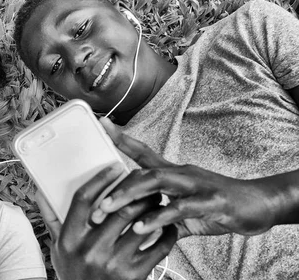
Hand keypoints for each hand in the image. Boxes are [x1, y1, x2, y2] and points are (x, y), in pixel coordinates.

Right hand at [37, 166, 176, 279]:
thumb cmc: (74, 273)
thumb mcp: (58, 248)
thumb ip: (52, 219)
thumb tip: (41, 191)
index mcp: (70, 239)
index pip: (83, 200)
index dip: (100, 180)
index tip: (115, 168)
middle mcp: (90, 250)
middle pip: (117, 209)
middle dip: (136, 193)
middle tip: (146, 185)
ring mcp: (113, 264)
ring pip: (140, 224)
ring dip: (153, 209)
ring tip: (158, 201)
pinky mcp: (134, 276)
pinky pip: (158, 247)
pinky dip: (167, 233)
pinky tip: (168, 226)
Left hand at [97, 117, 279, 237]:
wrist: (259, 206)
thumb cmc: (220, 205)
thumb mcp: (186, 211)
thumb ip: (163, 217)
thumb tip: (142, 228)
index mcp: (173, 173)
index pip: (143, 152)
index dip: (122, 139)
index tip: (102, 124)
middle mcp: (181, 174)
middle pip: (143, 171)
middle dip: (117, 185)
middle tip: (95, 203)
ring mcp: (195, 185)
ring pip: (157, 182)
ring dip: (130, 196)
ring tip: (109, 209)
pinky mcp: (209, 202)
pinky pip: (178, 209)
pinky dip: (158, 218)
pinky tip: (141, 228)